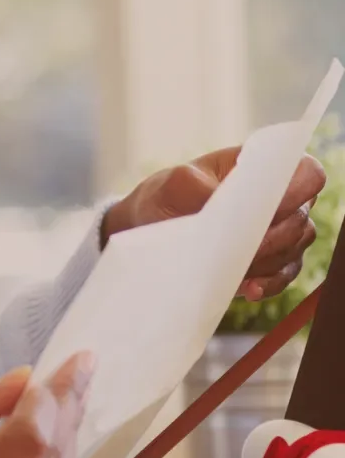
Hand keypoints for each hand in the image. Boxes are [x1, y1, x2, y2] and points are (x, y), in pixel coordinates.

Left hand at [103, 148, 325, 301]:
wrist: (151, 226)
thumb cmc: (167, 197)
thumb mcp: (173, 185)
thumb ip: (198, 187)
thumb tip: (223, 204)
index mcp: (261, 170)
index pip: (305, 173)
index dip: (298, 189)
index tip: (268, 207)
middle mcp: (278, 200)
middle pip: (300, 220)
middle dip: (272, 236)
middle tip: (240, 247)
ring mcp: (277, 233)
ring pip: (293, 250)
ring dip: (266, 261)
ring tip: (233, 267)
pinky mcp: (270, 264)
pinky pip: (283, 276)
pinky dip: (267, 283)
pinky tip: (247, 288)